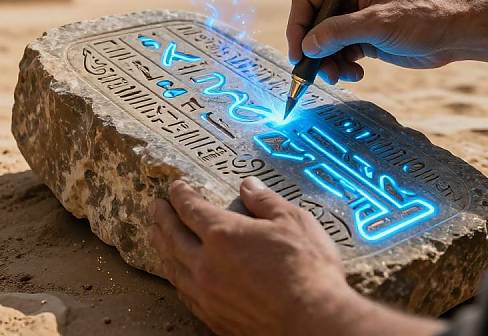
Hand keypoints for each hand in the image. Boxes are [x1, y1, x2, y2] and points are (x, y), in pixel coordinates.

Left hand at [151, 178, 445, 335]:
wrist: (312, 321)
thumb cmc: (305, 267)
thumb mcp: (291, 220)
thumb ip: (264, 201)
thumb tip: (248, 185)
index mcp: (224, 234)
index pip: (192, 209)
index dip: (181, 195)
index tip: (175, 187)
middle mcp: (207, 263)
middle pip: (173, 236)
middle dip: (162, 217)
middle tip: (154, 206)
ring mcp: (207, 293)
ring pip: (173, 265)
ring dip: (161, 246)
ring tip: (156, 235)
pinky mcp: (213, 317)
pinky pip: (184, 292)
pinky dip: (175, 277)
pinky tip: (177, 274)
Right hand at [287, 0, 461, 84]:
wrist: (454, 34)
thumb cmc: (423, 16)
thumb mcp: (379, 23)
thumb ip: (340, 32)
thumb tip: (307, 46)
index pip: (308, 0)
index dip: (298, 26)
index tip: (298, 52)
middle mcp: (348, 0)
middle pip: (313, 26)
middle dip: (314, 51)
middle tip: (316, 73)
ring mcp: (354, 21)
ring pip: (325, 45)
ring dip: (328, 64)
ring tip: (340, 76)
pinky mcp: (362, 40)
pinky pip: (340, 55)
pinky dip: (342, 67)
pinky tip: (356, 74)